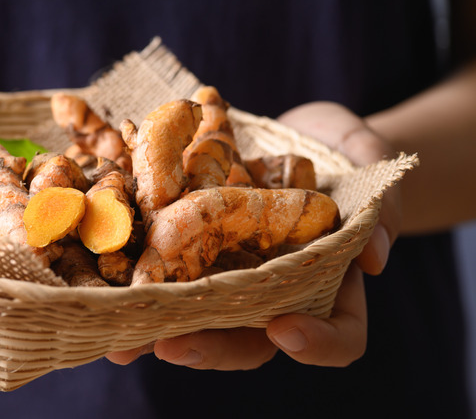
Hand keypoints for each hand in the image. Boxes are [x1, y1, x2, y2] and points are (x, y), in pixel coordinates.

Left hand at [106, 101, 398, 368]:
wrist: (306, 135)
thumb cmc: (352, 156)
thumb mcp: (376, 176)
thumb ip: (383, 213)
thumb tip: (373, 259)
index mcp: (329, 288)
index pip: (337, 336)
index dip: (316, 343)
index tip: (286, 330)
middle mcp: (273, 292)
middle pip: (248, 338)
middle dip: (206, 346)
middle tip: (167, 347)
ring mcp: (230, 273)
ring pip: (196, 317)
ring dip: (153, 330)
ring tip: (115, 339)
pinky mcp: (194, 248)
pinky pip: (165, 271)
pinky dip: (132, 281)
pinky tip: (99, 283)